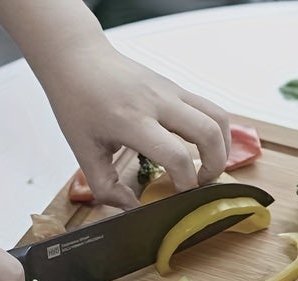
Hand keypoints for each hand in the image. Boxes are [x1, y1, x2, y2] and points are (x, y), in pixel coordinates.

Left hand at [33, 33, 230, 207]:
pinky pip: (210, 109)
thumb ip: (105, 186)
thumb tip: (132, 209)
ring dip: (223, 147)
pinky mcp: (175, 87)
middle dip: (216, 167)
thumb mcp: (82, 149)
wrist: (74, 54)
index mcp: (132, 120)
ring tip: (209, 165)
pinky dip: (215, 132)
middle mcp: (157, 102)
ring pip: (219, 118)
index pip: (177, 157)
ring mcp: (170, 91)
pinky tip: (201, 146)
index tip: (178, 196)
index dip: (186, 184)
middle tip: (202, 183)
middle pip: (209, 134)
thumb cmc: (75, 100)